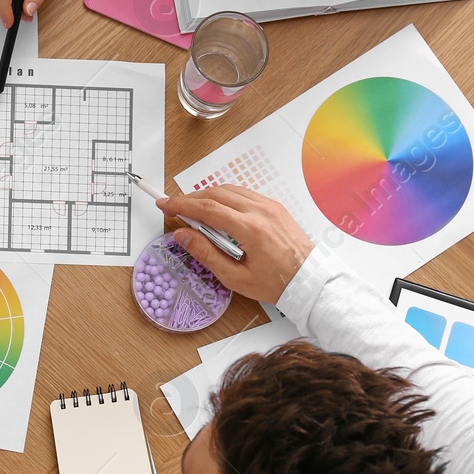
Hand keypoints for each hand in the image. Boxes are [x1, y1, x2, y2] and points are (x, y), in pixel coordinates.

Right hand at [159, 187, 313, 303]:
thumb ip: (206, 254)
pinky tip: (218, 209)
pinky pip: (244, 193)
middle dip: (191, 197)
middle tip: (175, 207)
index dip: (181, 204)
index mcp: (250, 229)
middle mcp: (260, 211)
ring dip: (208, 195)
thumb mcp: (235, 278)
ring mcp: (269, 205)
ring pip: (230, 189)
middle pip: (216, 193)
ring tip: (194, 209)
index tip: (164, 204)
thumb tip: (183, 235)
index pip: (207, 208)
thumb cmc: (275, 283)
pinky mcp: (275, 206)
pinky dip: (226, 196)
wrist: (309, 280)